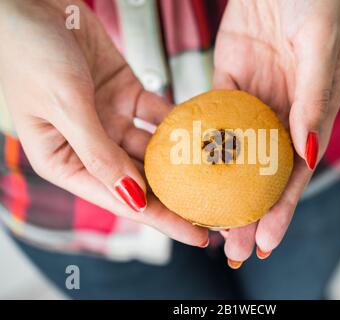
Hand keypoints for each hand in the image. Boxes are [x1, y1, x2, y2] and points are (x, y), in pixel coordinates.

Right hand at [0, 0, 207, 245]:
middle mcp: (90, 145)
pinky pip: (157, 114)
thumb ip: (99, 154)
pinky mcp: (125, 94)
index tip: (197, 235)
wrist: (31, 3)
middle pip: (141, 179)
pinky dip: (177, 122)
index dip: (162, 220)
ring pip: (152, 149)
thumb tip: (134, 197)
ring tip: (217, 175)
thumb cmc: (30, 52)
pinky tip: (202, 132)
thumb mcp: (65, 107)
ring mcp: (110, 120)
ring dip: (182, 161)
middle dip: (177, 196)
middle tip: (216, 208)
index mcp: (65, 161)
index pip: (121, 199)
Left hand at [214, 0, 339, 265]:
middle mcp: (284, 112)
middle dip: (248, 211)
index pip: (297, 171)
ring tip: (205, 219)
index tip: (266, 240)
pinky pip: (212, 117)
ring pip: (236, 152)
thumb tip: (308, 152)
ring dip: (221, 187)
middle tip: (231, 246)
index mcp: (313, 111)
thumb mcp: (319, 46)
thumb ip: (315, 99)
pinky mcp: (228, 81)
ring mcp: (254, 99)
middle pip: (263, 172)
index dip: (282, 208)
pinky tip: (188, 168)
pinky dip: (202, 143)